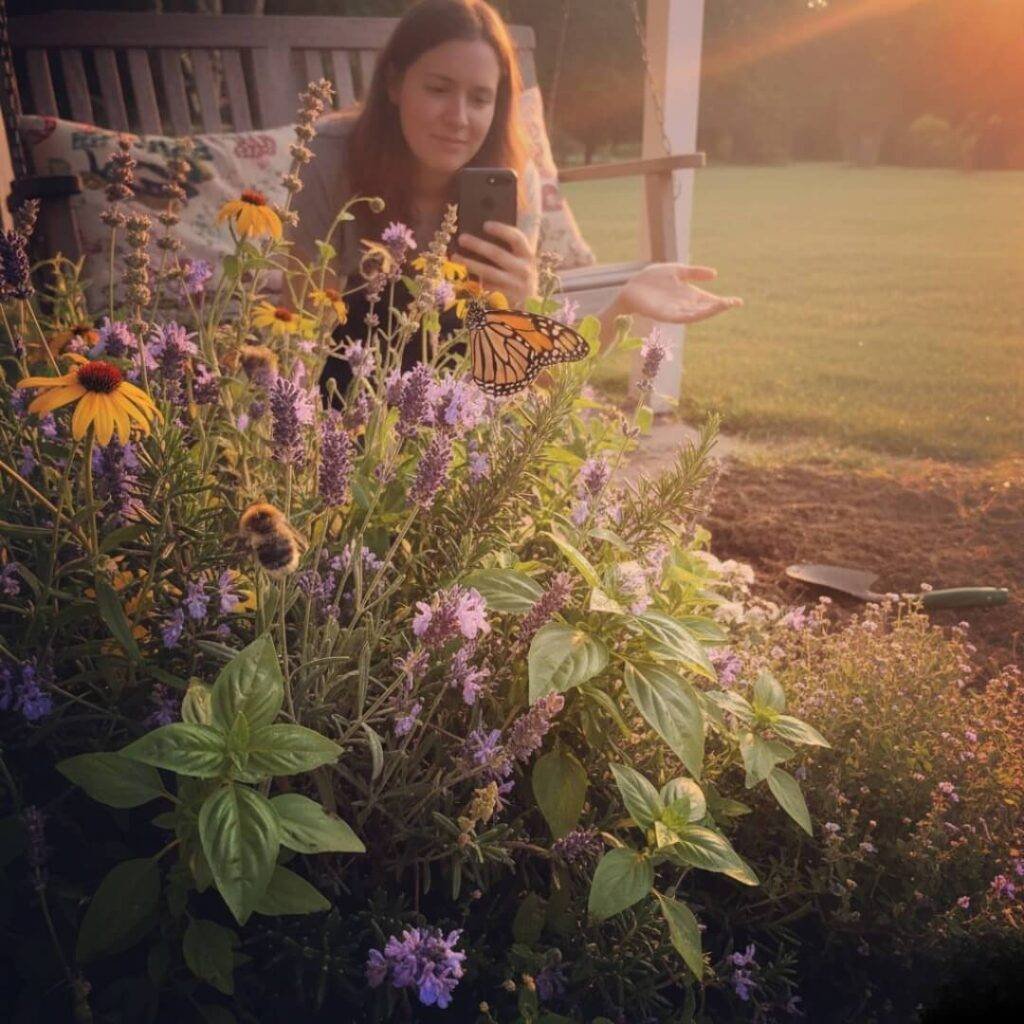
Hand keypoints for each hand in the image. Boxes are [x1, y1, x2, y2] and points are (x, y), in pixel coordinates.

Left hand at [457, 221, 537, 307]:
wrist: (530, 305)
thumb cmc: (519, 276)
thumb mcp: (519, 261)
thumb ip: (507, 249)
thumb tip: (480, 233)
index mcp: (527, 255)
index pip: (516, 238)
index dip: (501, 230)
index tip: (485, 225)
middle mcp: (524, 269)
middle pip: (498, 254)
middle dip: (478, 245)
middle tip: (461, 238)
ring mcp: (515, 284)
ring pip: (488, 272)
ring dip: (470, 263)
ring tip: (454, 256)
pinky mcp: (506, 298)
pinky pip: (487, 287)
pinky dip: (474, 281)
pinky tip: (462, 276)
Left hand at [617, 263, 742, 323]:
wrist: (632, 287)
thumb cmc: (652, 279)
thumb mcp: (677, 271)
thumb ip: (695, 272)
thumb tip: (715, 275)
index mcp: (689, 295)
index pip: (709, 300)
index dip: (723, 302)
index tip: (738, 301)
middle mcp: (685, 305)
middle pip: (706, 309)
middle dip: (720, 307)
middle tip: (735, 303)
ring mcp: (676, 311)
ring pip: (697, 314)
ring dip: (711, 311)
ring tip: (724, 305)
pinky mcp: (666, 316)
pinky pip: (683, 317)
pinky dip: (695, 315)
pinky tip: (703, 311)